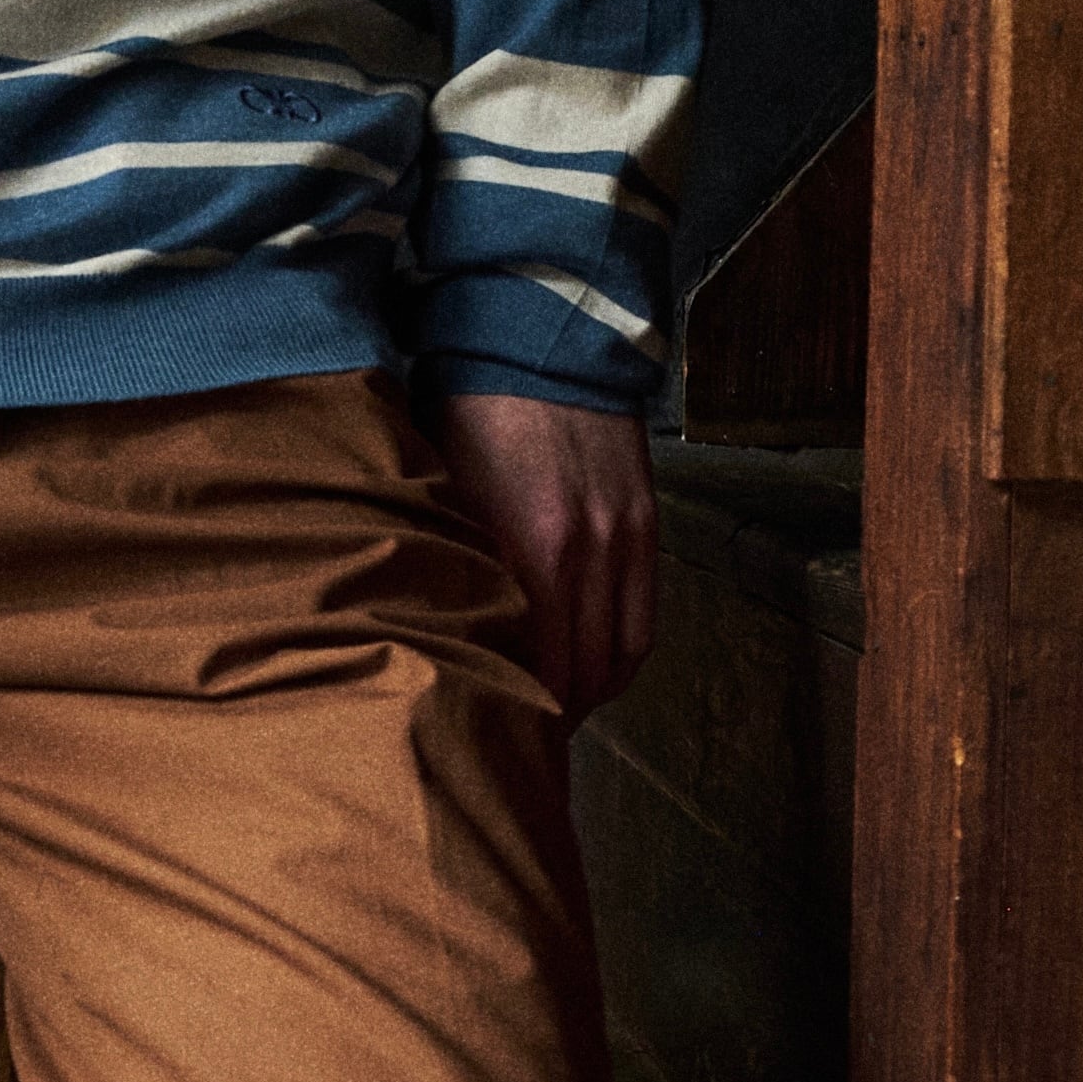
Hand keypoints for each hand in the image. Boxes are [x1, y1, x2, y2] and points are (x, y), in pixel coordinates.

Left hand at [427, 392, 657, 724]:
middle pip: (576, 676)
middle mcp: (579, 553)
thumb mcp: (441, 486)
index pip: (529, 667)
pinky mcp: (646, 526)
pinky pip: (643, 622)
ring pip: (617, 659)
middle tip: (516, 743)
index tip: (487, 739)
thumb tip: (436, 630)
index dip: (513, 714)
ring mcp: (621, 542)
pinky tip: (595, 674)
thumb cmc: (467, 410)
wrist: (539, 338)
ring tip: (555, 715)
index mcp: (520, 545)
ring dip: (588, 696)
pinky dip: (621, 659)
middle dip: (549, 719)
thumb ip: (450, 560)